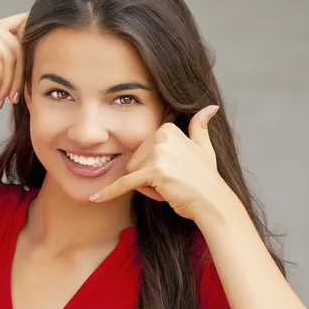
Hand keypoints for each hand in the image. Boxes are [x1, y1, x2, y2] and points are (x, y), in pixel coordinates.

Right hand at [0, 12, 27, 107]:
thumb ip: (11, 63)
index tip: (30, 83)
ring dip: (8, 82)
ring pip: (10, 54)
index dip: (35, 50)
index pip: (26, 31)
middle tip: (14, 99)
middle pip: (21, 47)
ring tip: (0, 100)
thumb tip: (38, 69)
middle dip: (20, 77)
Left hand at [90, 105, 228, 220]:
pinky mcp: (153, 172)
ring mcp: (158, 153)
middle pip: (133, 161)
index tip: (173, 173)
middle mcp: (161, 136)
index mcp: (167, 128)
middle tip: (172, 183)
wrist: (213, 202)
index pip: (141, 151)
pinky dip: (109, 192)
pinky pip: (125, 183)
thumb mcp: (204, 146)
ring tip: (169, 188)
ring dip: (146, 187)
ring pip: (131, 174)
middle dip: (147, 178)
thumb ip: (200, 125)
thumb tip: (211, 106)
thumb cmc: (206, 178)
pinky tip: (95, 199)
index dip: (152, 167)